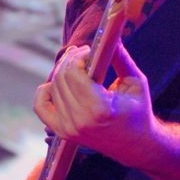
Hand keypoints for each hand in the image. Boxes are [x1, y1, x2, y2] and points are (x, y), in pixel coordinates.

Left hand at [33, 42, 156, 164]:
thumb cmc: (138, 111)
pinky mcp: (62, 132)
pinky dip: (45, 91)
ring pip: (52, 88)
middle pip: (61, 78)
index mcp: (99, 109)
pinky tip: (59, 84)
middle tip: (85, 54)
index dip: (80, 56)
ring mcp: (68, 129)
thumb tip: (109, 35)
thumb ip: (121, 58)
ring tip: (78, 67)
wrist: (135, 144)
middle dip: (71, 60)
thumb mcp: (136, 82)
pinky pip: (41, 106)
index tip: (91, 50)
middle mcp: (79, 121)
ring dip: (62, 72)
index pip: (74, 73)